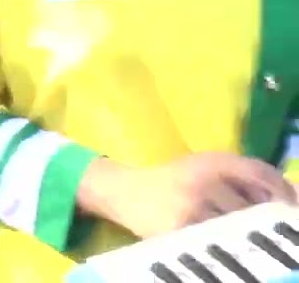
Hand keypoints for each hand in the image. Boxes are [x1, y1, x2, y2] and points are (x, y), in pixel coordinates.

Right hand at [80, 154, 295, 239]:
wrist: (125, 191)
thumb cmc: (172, 179)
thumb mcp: (204, 165)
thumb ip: (242, 174)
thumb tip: (288, 196)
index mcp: (212, 160)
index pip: (260, 173)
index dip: (282, 192)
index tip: (289, 209)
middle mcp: (203, 180)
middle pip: (253, 205)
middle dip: (263, 220)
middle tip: (267, 230)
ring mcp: (191, 207)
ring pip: (237, 227)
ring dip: (245, 235)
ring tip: (243, 239)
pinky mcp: (180, 230)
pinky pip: (215, 242)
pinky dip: (225, 245)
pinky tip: (223, 245)